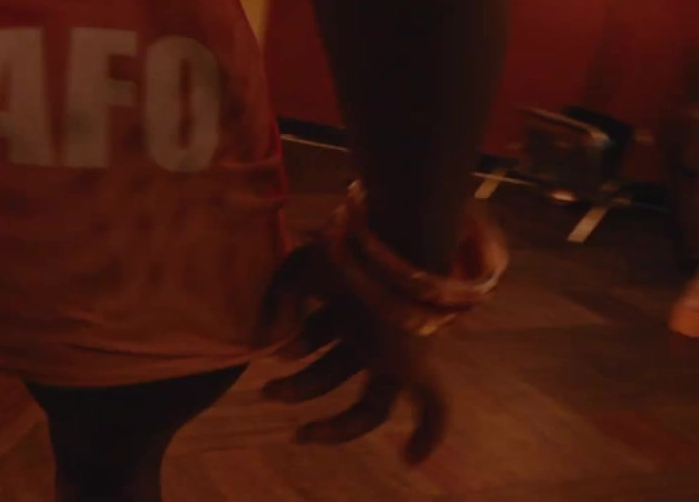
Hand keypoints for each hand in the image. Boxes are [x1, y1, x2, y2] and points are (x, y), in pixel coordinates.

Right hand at [263, 240, 447, 465]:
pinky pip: (433, 407)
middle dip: (302, 387)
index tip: (272, 359)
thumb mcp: (298, 272)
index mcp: (349, 308)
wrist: (395, 238)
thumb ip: (280, 303)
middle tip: (268, 393)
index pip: (319, 338)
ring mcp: (397, 350)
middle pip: (337, 373)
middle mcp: (373, 332)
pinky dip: (427, 434)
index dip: (297, 352)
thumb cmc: (347, 251)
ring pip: (372, 403)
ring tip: (303, 432)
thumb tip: (266, 340)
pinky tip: (411, 461)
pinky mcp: (418, 364)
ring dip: (336, 423)